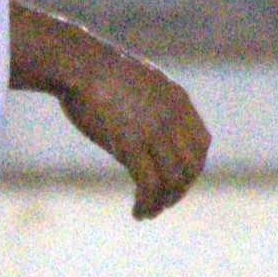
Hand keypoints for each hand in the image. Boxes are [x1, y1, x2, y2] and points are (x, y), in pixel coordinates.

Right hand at [53, 43, 209, 219]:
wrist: (76, 63)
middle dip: (178, 191)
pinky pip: (149, 185)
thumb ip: (150, 104)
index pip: (201, 144)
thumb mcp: (137, 82)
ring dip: (163, 203)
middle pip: (191, 167)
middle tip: (160, 203)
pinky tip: (137, 212)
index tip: (174, 181)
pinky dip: (147, 204)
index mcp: (177, 100)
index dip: (191, 169)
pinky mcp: (129, 144)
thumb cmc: (95, 71)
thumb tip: (145, 125)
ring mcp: (152, 130)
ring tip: (146, 213)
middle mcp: (171, 117)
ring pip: (173, 180)